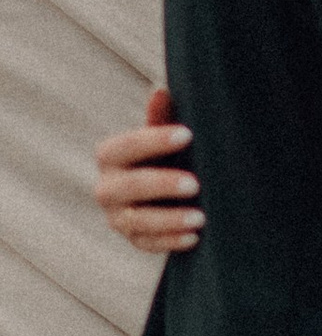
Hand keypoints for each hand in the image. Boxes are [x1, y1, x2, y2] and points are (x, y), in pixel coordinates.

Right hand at [96, 87, 202, 253]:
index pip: (124, 147)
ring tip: (201, 218)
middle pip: (126, 187)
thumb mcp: (164, 137)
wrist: (168, 194)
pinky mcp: (133, 239)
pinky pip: (146, 244)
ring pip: (135, 221)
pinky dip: (170, 242)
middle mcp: (107, 188)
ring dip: (168, 220)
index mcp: (110, 156)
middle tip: (196, 184)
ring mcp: (117, 217)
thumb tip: (161, 90)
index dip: (153, 141)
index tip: (188, 134)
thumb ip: (160, 118)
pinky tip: (194, 238)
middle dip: (161, 185)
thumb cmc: (166, 156)